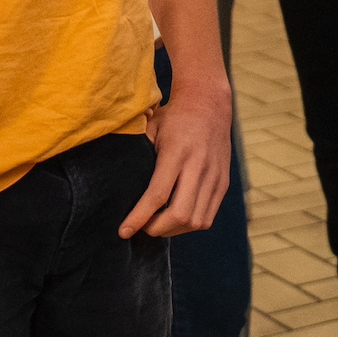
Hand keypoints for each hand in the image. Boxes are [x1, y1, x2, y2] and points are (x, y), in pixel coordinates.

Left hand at [121, 80, 230, 237]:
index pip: (157, 196)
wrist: (209, 105)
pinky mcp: (223, 183)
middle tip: (142, 227)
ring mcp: (214, 176)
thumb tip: (114, 184)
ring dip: (174, 230)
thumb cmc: (172, 118)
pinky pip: (208, 217)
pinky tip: (176, 219)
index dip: (139, 218)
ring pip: (196, 221)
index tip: (124, 231)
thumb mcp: (149, 129)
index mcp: (176, 153)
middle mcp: (198, 167)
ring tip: (158, 224)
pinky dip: (190, 225)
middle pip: (179, 215)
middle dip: (156, 228)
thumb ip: (137, 155)